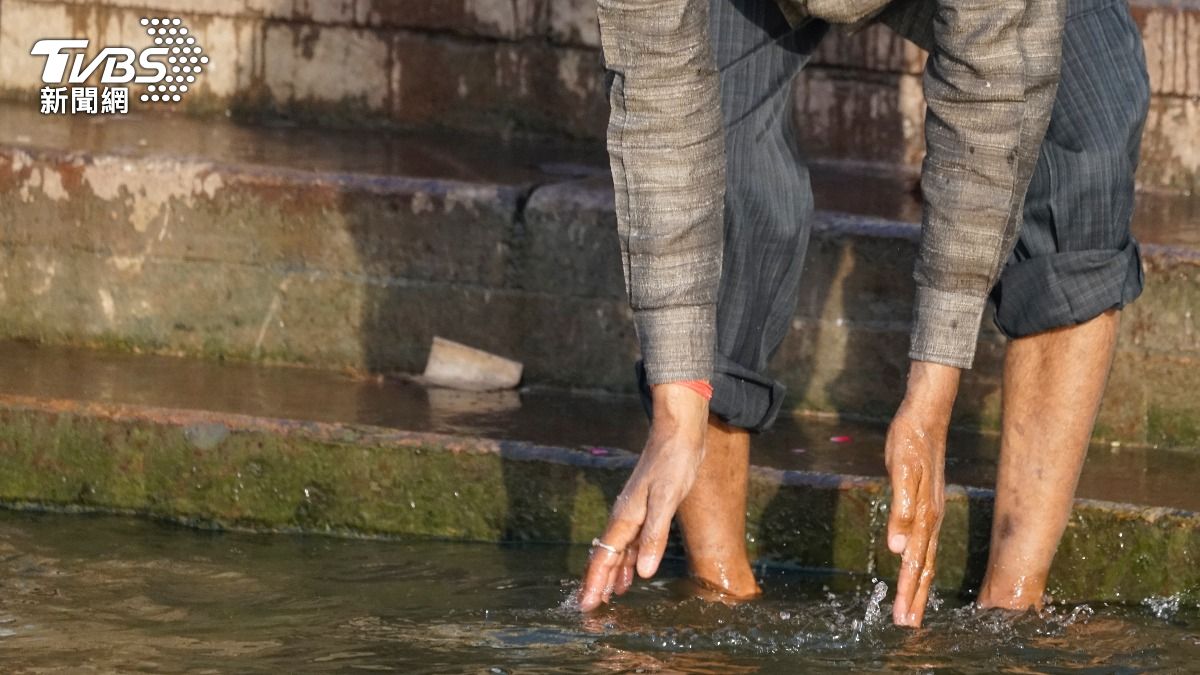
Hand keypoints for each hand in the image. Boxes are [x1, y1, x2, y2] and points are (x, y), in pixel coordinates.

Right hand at [576, 383, 708, 611]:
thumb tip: (642, 573)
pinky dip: (629, 561)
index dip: (595, 582)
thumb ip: (654, 537)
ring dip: (612, 574)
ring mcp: (636, 513)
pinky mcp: (649, 509)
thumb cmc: (672, 463)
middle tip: (589, 608)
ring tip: (608, 597)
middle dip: (597, 582)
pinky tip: (631, 573)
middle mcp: (626, 517)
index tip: (585, 605)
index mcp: (625, 518)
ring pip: (619, 551)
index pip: (604, 557)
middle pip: (606, 556)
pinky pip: (633, 542)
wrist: (679, 433)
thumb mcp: (666, 500)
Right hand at [885, 361, 958, 627]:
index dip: (917, 593)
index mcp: (929, 517)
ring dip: (910, 571)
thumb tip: (901, 546)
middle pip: (922, 559)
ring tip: (902, 598)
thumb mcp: (909, 488)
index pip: (924, 563)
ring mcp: (920, 493)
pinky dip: (902, 527)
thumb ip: (906, 516)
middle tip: (906, 623)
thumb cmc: (916, 453)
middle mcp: (929, 511)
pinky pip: (906, 503)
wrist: (926, 413)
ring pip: (917, 539)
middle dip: (914, 594)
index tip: (909, 621)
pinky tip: (895, 546)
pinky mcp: (909, 473)